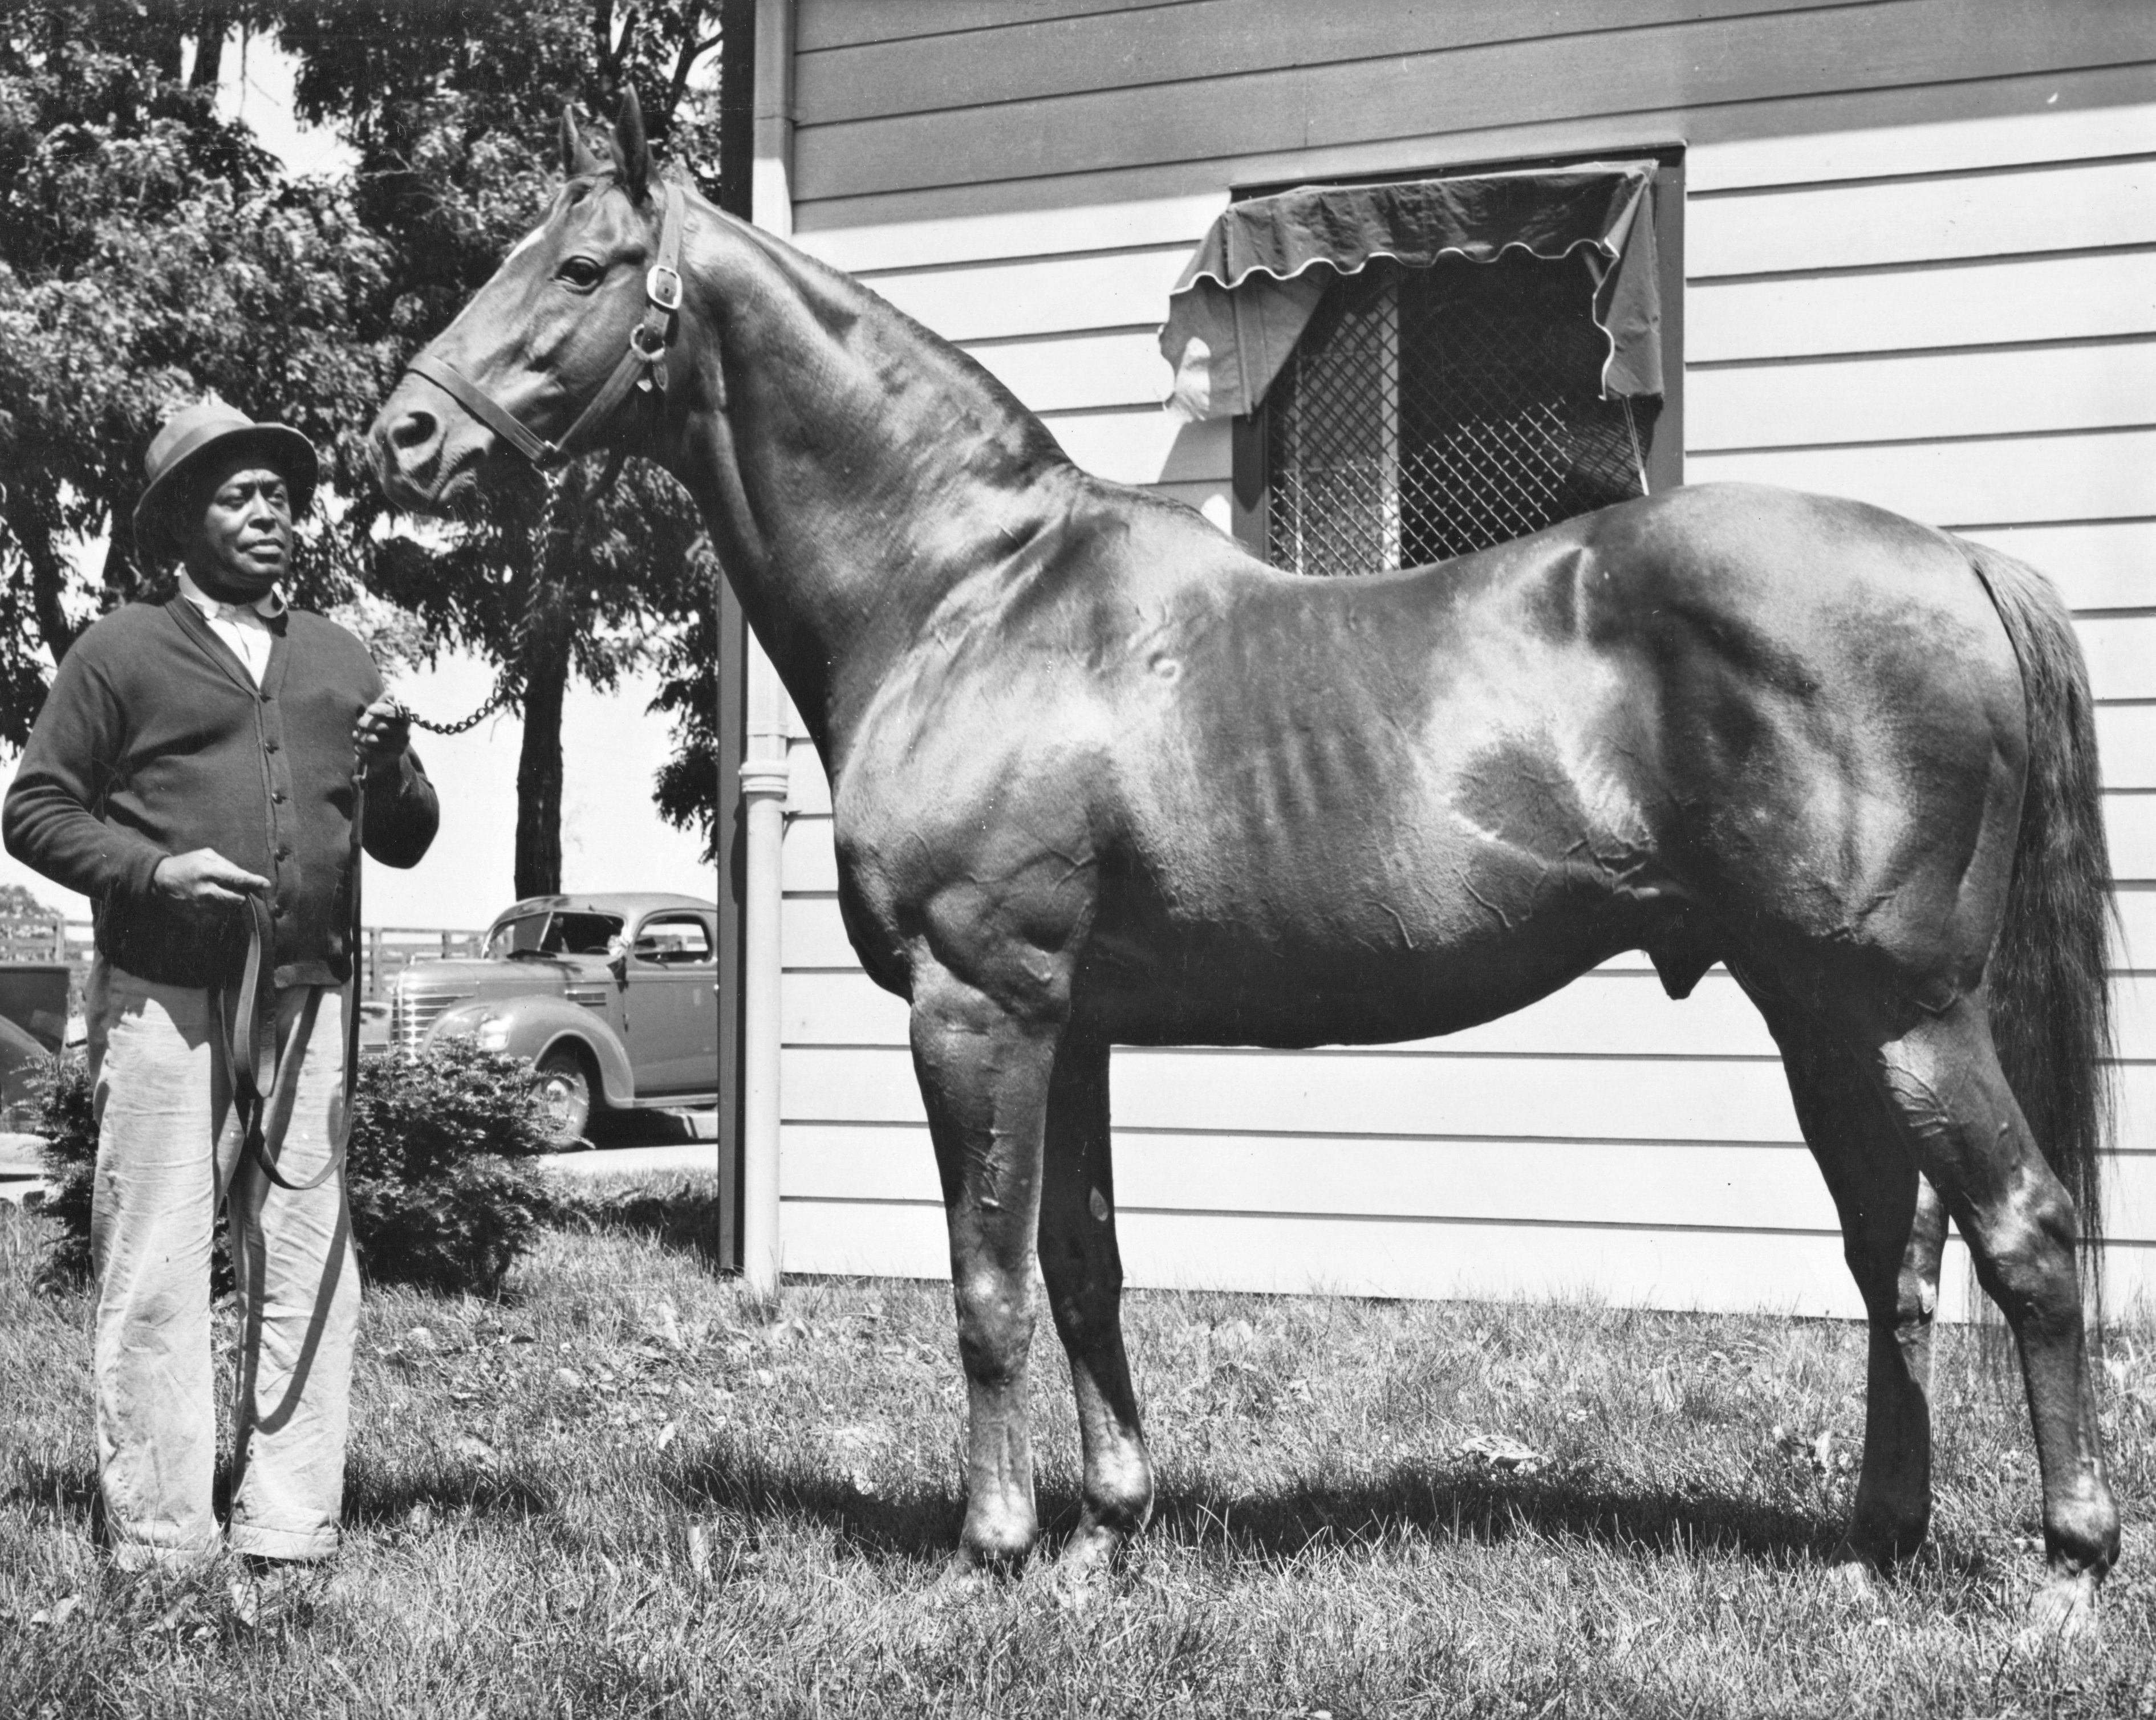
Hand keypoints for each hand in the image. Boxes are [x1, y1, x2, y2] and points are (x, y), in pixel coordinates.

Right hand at [152, 848, 268, 907]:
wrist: (160, 880)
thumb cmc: (187, 864)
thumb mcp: (205, 855)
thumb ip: (227, 864)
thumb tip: (245, 875)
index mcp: (208, 872)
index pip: (237, 879)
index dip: (253, 882)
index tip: (265, 884)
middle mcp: (206, 891)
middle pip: (237, 899)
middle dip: (243, 896)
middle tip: (241, 891)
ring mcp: (200, 906)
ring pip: (229, 910)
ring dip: (231, 904)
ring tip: (221, 894)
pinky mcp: (196, 917)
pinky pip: (218, 917)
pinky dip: (220, 911)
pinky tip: (212, 903)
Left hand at [355, 697, 411, 770]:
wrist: (386, 754)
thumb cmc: (382, 728)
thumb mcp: (382, 715)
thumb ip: (384, 703)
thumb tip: (390, 692)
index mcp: (405, 721)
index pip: (394, 713)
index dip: (381, 710)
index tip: (369, 709)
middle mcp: (405, 734)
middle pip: (382, 727)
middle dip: (366, 724)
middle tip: (358, 723)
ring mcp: (399, 748)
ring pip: (374, 741)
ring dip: (361, 737)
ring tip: (355, 735)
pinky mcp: (390, 760)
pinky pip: (372, 754)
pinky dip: (361, 750)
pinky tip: (356, 746)